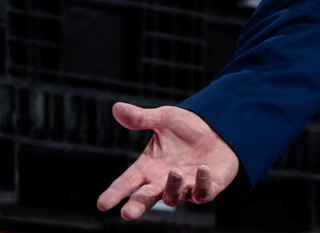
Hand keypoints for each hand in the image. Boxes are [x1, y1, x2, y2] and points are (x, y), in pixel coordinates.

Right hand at [96, 103, 240, 219]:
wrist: (217, 126)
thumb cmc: (186, 127)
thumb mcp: (163, 119)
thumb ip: (141, 118)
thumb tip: (116, 107)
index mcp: (148, 168)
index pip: (127, 183)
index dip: (114, 193)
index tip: (102, 204)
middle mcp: (163, 182)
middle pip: (146, 199)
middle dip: (136, 206)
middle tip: (127, 213)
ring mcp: (185, 188)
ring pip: (173, 197)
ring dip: (172, 187)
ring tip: (173, 172)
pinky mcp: (208, 188)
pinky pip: (203, 193)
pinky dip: (202, 184)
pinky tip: (202, 169)